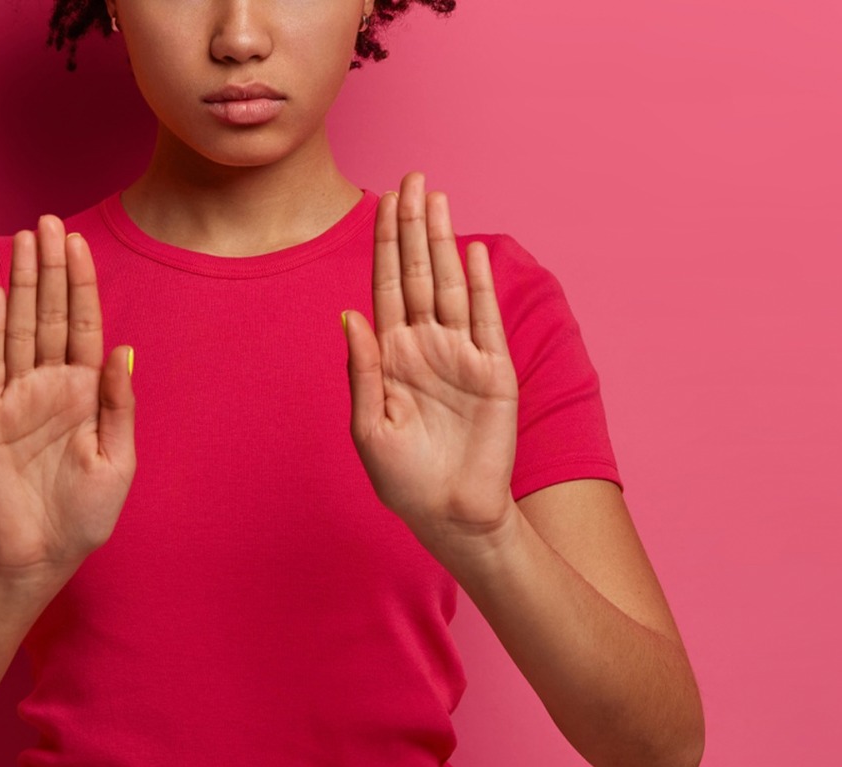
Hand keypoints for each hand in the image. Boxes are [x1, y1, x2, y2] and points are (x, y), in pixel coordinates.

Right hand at [0, 214, 136, 575]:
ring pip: (19, 328)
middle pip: (48, 314)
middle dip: (50, 267)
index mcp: (84, 392)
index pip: (82, 325)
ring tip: (24, 239)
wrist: (43, 553)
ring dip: (22, 284)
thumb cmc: (86, 513)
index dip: (81, 284)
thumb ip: (118, 405)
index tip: (79, 242)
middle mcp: (49, 386)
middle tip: (47, 220)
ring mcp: (16, 397)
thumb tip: (123, 350)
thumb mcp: (118, 459)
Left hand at [340, 172, 519, 545]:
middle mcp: (425, 345)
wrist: (450, 514)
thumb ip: (362, 369)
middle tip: (413, 177)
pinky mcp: (493, 371)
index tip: (382, 200)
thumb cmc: (404, 479)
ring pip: (448, 285)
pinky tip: (470, 252)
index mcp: (391, 355)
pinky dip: (477, 286)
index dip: (383, 242)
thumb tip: (348, 315)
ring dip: (442, 241)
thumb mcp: (369, 426)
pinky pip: (483, 320)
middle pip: (416, 272)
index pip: (384, 285)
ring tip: (437, 198)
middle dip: (413, 225)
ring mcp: (460, 355)